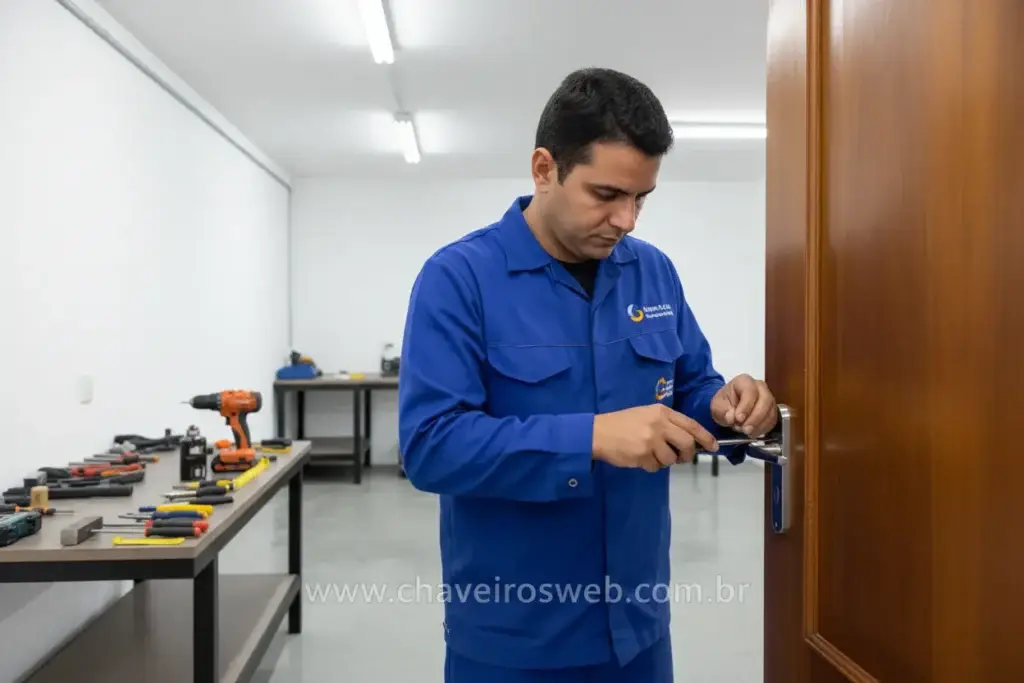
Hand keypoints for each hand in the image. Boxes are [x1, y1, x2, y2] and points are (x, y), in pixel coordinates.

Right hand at [593, 404, 718, 472]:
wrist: (597, 432)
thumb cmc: (622, 423)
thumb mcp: (646, 415)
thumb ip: (667, 424)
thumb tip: (688, 441)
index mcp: (661, 412)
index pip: (691, 425)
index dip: (705, 437)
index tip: (713, 446)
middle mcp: (659, 424)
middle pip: (687, 443)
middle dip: (687, 454)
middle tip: (680, 458)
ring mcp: (651, 440)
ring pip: (671, 458)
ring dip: (664, 461)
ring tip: (651, 454)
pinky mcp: (642, 454)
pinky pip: (656, 467)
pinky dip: (650, 466)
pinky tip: (639, 458)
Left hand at [710, 374, 777, 436]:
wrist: (729, 409)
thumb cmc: (724, 404)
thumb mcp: (717, 406)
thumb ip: (723, 411)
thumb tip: (731, 417)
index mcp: (744, 381)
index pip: (750, 391)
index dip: (745, 406)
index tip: (738, 419)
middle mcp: (759, 387)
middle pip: (765, 400)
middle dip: (755, 417)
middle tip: (745, 429)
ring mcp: (768, 398)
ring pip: (771, 411)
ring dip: (759, 425)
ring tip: (747, 432)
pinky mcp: (772, 410)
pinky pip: (772, 420)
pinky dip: (764, 428)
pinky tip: (753, 433)